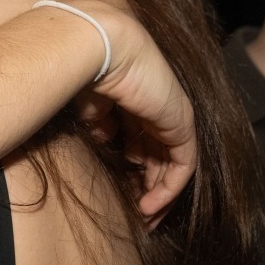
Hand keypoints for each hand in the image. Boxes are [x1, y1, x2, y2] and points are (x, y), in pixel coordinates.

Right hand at [63, 0, 196, 226]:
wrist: (98, 46)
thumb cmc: (81, 69)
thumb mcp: (88, 106)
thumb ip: (100, 123)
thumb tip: (105, 140)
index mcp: (132, 100)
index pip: (139, 141)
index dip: (132, 170)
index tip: (121, 195)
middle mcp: (154, 108)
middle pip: (157, 155)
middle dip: (147, 186)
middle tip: (137, 215)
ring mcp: (170, 114)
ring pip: (173, 163)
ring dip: (159, 194)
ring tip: (144, 218)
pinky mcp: (181, 122)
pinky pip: (183, 164)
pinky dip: (169, 188)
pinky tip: (150, 206)